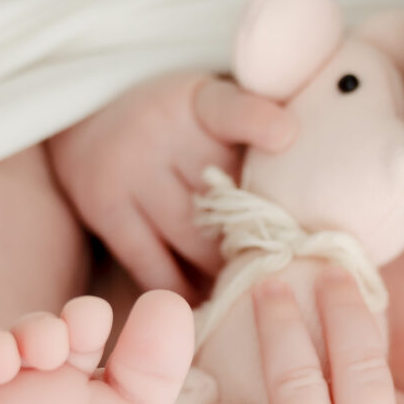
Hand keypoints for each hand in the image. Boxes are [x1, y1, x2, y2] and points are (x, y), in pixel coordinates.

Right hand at [47, 70, 297, 298]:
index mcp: (198, 101)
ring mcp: (127, 172)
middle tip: (291, 266)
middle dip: (256, 235)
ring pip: (191, 238)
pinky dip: (183, 289)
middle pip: (221, 197)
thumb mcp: (212, 108)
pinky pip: (151, 264)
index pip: (229, 109)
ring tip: (256, 290)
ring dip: (226, 268)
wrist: (90, 120)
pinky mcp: (105, 210)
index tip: (287, 137)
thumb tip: (312, 170)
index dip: (258, 122)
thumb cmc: (177, 124)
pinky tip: (208, 302)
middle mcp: (158, 132)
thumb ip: (256, 130)